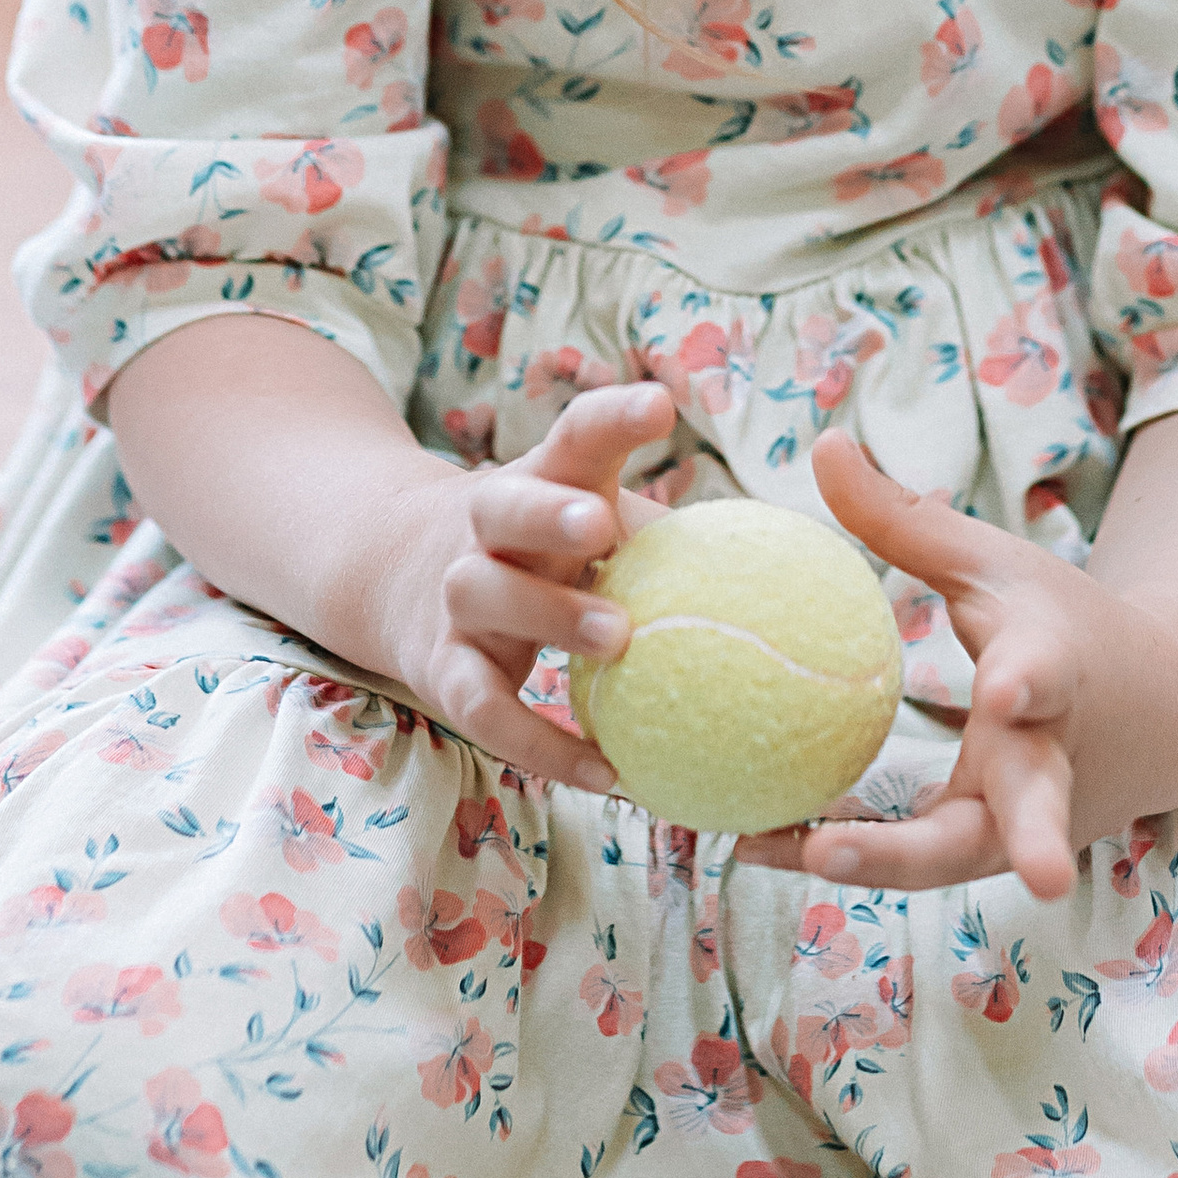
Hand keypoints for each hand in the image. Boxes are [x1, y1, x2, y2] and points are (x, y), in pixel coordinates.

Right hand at [379, 380, 674, 792]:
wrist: (396, 569)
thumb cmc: (536, 539)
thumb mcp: (583, 511)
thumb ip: (662, 534)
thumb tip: (781, 567)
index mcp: (541, 479)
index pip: (573, 436)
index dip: (613, 418)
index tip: (659, 405)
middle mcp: (487, 529)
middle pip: (505, 506)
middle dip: (548, 512)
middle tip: (600, 525)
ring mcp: (458, 598)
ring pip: (483, 596)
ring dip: (546, 615)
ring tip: (616, 640)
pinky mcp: (442, 670)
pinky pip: (483, 709)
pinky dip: (538, 743)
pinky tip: (604, 772)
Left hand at [737, 430, 1177, 899]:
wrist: (1154, 717)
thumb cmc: (1057, 625)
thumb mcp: (991, 562)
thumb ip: (905, 519)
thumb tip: (821, 444)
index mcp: (1058, 672)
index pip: (1048, 674)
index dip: (1028, 682)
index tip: (1005, 690)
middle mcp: (1048, 761)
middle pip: (1035, 806)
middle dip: (1032, 840)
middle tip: (1032, 877)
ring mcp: (1018, 822)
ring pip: (956, 855)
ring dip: (884, 865)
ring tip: (803, 854)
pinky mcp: (979, 850)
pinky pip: (905, 860)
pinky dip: (838, 854)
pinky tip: (756, 842)